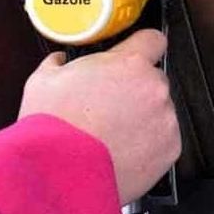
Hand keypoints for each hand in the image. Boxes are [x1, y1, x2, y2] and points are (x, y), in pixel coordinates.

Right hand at [18, 29, 180, 203]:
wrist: (60, 174)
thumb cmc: (52, 127)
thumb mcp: (43, 81)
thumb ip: (59, 64)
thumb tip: (60, 61)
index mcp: (130, 64)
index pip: (153, 40)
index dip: (142, 48)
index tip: (136, 56)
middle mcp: (154, 89)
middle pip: (153, 80)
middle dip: (135, 90)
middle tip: (109, 107)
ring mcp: (166, 120)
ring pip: (159, 111)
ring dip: (143, 118)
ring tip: (111, 134)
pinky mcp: (170, 149)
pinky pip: (164, 140)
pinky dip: (148, 145)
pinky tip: (121, 151)